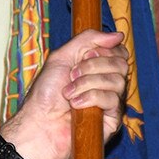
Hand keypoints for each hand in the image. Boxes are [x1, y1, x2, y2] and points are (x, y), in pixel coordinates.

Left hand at [0, 29, 127, 158]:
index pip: (119, 52)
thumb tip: (118, 35)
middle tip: (72, 75)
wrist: (38, 124)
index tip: (85, 55)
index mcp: (97, 69)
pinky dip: (91, 98)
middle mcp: (106, 85)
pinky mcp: (112, 121)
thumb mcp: (62, 57)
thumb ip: (88, 40)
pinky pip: (113, 99)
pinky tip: (76, 105)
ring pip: (118, 81)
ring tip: (69, 93)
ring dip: (88, 83)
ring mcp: (110, 103)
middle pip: (121, 63)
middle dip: (93, 66)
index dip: (104, 50)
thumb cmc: (45, 94)